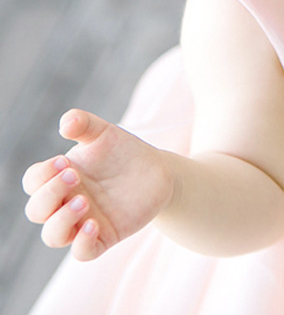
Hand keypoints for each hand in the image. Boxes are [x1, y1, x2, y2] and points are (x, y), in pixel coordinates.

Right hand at [22, 109, 173, 260]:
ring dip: (61, 221)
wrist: (157, 171)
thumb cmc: (124, 151)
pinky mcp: (103, 237)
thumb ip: (84, 123)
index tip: (64, 162)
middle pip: (36, 211)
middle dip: (49, 195)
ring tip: (83, 202)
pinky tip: (93, 224)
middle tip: (74, 176)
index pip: (33, 182)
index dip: (41, 175)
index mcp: (60, 178)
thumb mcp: (104, 133)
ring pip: (52, 236)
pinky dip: (82, 242)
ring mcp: (82, 221)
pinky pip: (81, 252)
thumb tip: (65, 125)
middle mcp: (65, 202)